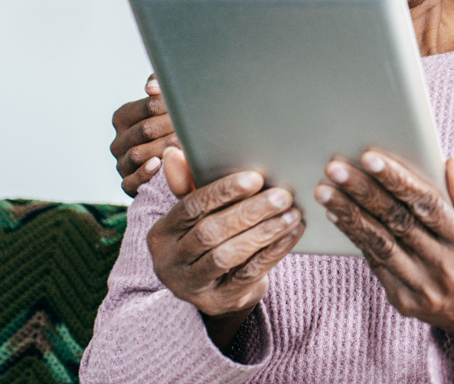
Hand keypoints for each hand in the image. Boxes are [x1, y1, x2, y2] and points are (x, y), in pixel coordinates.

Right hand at [111, 74, 179, 196]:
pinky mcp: (127, 183)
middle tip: (194, 127)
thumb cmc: (171, 126)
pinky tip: (159, 164)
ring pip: (138, 154)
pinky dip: (145, 173)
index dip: (171, 106)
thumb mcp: (166, 104)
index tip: (189, 107)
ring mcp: (121, 163)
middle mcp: (119, 140)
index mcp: (123, 117)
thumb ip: (159, 86)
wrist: (177, 162)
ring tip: (185, 144)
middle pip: (145, 130)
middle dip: (171, 127)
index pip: (148, 106)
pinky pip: (131, 180)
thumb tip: (151, 87)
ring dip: (164, 148)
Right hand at [148, 148, 303, 350]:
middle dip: (250, 212)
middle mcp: (169, 262)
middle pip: (210, 232)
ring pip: (228, 255)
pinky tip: (292, 233)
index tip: (255, 178)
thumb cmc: (208, 238)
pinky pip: (249, 274)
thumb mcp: (196, 215)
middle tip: (283, 195)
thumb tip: (173, 152)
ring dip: (264, 231)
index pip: (190, 207)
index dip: (222, 192)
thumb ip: (188, 185)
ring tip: (292, 213)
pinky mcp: (218, 301)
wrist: (216, 288)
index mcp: (161, 234)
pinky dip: (273, 251)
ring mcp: (191, 286)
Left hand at [315, 152, 453, 362]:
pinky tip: (338, 216)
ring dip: (349, 214)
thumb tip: (447, 162)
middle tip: (336, 168)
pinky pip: (375, 262)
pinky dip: (355, 236)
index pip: (428, 205)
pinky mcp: (403, 300)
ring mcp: (422, 287)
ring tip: (325, 191)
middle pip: (398, 222)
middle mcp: (445, 267)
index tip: (370, 157)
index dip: (397, 180)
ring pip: (379, 243)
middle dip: (363, 192)